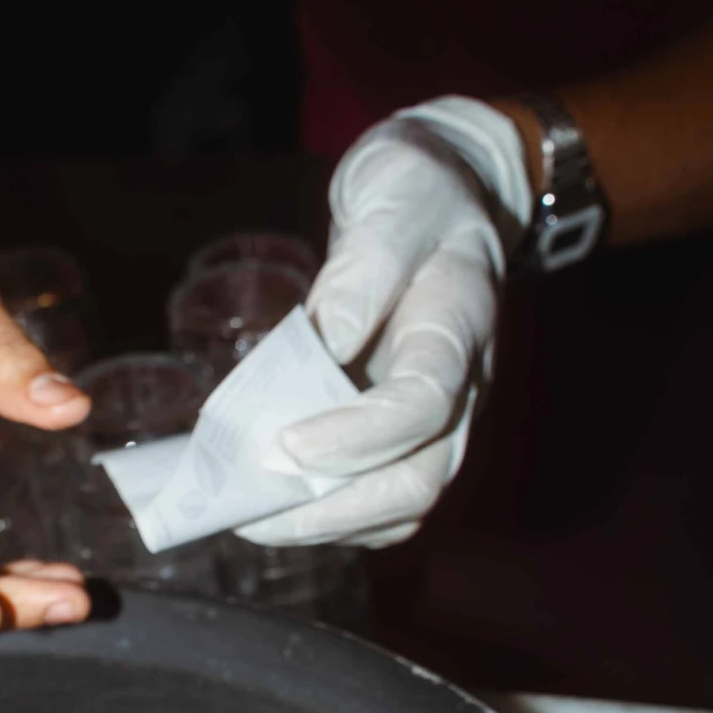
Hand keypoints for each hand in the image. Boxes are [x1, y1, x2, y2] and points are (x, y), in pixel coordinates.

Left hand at [244, 97, 531, 549]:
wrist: (451, 192)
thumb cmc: (417, 189)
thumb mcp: (393, 194)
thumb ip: (363, 267)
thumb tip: (326, 342)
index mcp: (459, 323)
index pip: (422, 404)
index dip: (356, 438)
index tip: (283, 447)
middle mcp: (463, 384)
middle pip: (421, 479)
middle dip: (334, 510)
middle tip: (251, 512)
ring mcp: (442, 413)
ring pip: (403, 502)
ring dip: (327, 523)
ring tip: (249, 518)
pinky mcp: (412, 428)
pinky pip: (381, 494)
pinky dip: (329, 513)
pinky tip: (271, 504)